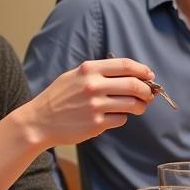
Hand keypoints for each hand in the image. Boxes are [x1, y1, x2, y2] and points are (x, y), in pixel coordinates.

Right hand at [26, 57, 155, 145]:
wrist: (39, 121)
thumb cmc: (59, 97)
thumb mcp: (75, 75)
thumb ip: (100, 72)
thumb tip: (132, 75)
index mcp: (89, 69)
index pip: (126, 65)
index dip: (143, 70)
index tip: (150, 76)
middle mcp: (93, 86)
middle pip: (134, 85)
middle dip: (147, 90)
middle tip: (149, 95)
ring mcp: (95, 106)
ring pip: (132, 104)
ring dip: (140, 106)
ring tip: (139, 107)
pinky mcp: (96, 124)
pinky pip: (121, 119)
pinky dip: (123, 118)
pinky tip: (114, 116)